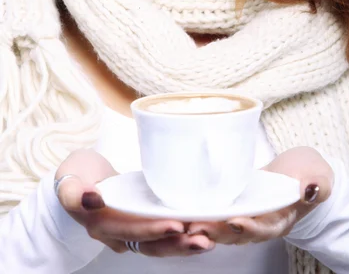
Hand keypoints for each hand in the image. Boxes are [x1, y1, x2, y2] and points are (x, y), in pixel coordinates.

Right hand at [55, 149, 214, 255]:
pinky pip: (162, 235)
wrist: (78, 178)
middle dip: (177, 243)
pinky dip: (181, 235)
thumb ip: (74, 192)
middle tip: (203, 239)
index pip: (130, 230)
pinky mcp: (142, 222)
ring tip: (208, 240)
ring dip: (184, 244)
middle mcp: (117, 234)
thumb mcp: (69, 178)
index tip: (175, 225)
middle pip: (149, 244)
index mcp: (101, 224)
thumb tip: (91, 199)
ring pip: (159, 244)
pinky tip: (200, 230)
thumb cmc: (75, 175)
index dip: (153, 230)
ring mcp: (130, 231)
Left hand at [186, 147, 333, 244]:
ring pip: (223, 226)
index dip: (250, 227)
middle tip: (197, 226)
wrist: (300, 170)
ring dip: (205, 226)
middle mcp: (262, 222)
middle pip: (238, 233)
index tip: (235, 222)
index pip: (265, 228)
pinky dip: (203, 213)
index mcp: (282, 219)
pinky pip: (217, 211)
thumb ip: (319, 184)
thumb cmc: (309, 173)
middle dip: (217, 232)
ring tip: (185, 222)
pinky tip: (186, 210)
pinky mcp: (235, 203)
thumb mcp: (319, 175)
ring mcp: (247, 214)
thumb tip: (311, 189)